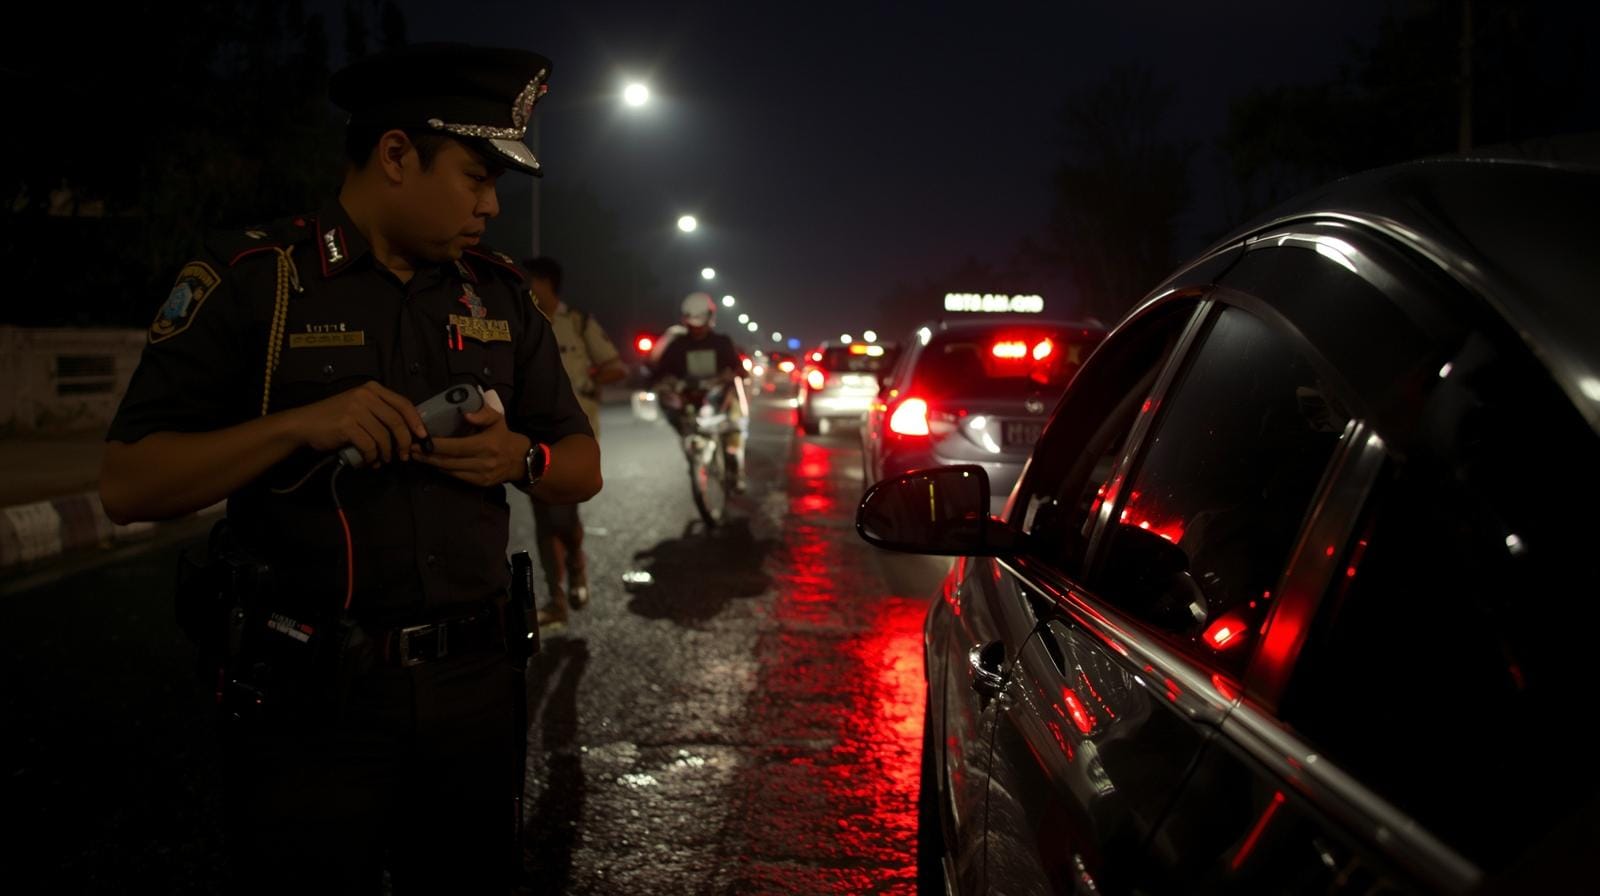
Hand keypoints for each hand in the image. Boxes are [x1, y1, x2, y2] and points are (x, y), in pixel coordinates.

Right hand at [292, 381, 426, 467]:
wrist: (304, 425)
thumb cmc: (334, 419)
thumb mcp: (360, 408)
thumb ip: (382, 413)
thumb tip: (410, 430)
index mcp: (372, 389)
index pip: (403, 403)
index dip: (416, 421)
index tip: (423, 437)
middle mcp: (365, 395)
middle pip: (397, 421)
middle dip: (404, 441)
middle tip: (405, 456)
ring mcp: (355, 409)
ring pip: (384, 436)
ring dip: (387, 453)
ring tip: (383, 461)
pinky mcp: (347, 425)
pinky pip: (369, 445)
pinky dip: (372, 457)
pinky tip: (369, 461)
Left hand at [412, 404, 528, 486]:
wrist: (520, 461)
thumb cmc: (504, 436)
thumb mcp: (497, 419)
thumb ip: (483, 414)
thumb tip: (465, 414)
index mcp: (486, 445)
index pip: (455, 447)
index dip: (436, 446)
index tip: (419, 442)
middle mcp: (482, 462)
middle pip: (448, 461)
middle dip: (427, 456)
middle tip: (411, 450)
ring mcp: (480, 475)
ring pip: (450, 471)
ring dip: (432, 464)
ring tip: (417, 457)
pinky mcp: (479, 483)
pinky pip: (456, 477)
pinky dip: (443, 470)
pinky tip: (433, 464)